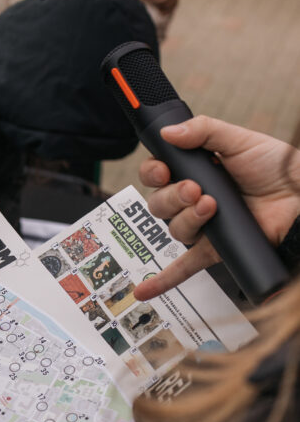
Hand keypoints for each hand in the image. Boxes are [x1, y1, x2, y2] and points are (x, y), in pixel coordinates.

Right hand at [134, 116, 299, 299]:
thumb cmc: (276, 168)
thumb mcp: (239, 140)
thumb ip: (204, 131)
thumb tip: (169, 132)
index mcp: (196, 171)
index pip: (157, 174)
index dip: (153, 173)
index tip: (163, 170)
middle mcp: (194, 200)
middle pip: (159, 204)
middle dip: (172, 196)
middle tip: (196, 189)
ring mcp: (203, 227)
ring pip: (174, 229)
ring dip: (186, 219)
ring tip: (211, 207)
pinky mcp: (213, 250)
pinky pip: (182, 267)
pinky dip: (162, 280)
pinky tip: (144, 290)